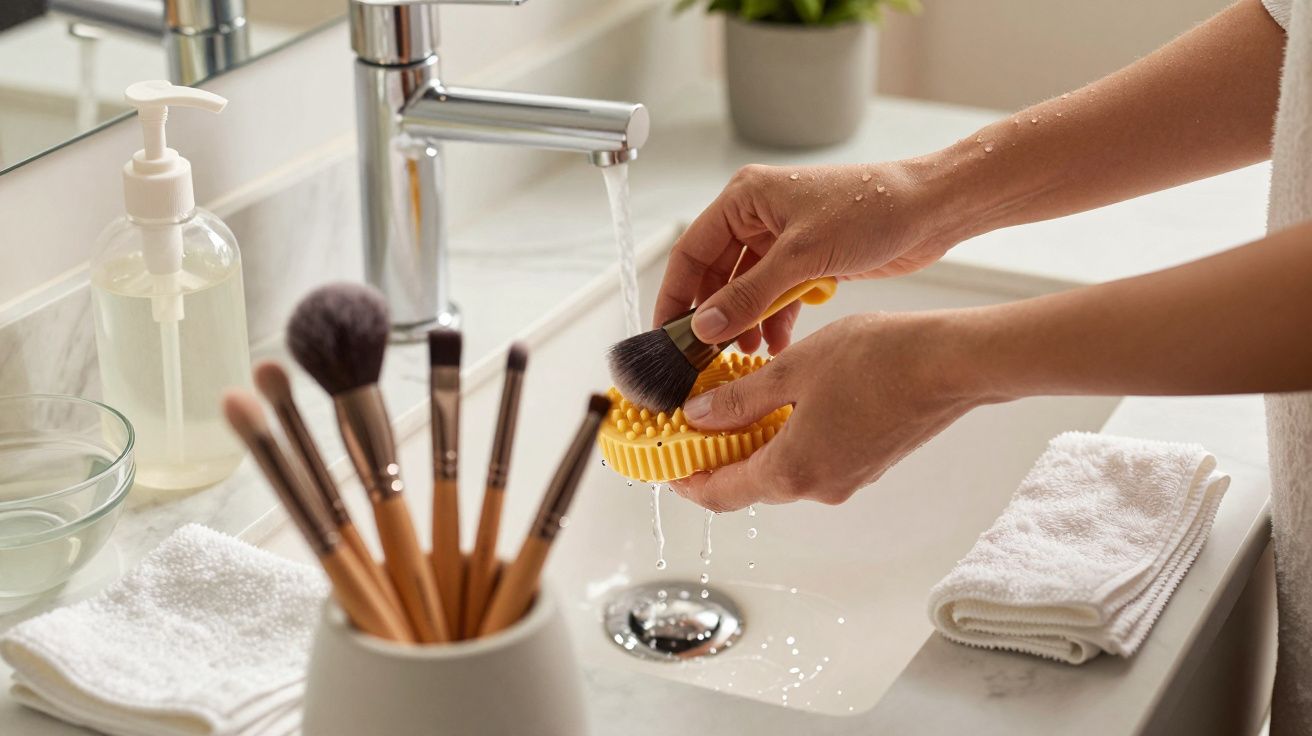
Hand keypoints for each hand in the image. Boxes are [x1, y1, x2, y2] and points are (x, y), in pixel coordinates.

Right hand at [653, 162, 953, 354]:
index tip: (668, 334)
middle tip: (704, 356)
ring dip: (744, 323)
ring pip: (746, 290)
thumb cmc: (872, 208)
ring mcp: (783, 240)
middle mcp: (759, 217)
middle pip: (716, 274)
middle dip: (713, 316)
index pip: (691, 251)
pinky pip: (775, 297)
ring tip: (745, 355)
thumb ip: (749, 295)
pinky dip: (773, 321)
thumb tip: (705, 326)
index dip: (676, 294)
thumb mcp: (802, 256)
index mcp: (746, 199)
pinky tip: (776, 346)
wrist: (930, 210)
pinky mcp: (807, 261)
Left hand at [669, 312, 979, 511]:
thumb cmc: (879, 361)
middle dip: (718, 457)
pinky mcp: (868, 462)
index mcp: (793, 471)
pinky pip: (813, 459)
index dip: (687, 482)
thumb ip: (740, 399)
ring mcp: (848, 478)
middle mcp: (820, 487)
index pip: (722, 494)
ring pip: (784, 469)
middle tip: (694, 423)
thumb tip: (698, 418)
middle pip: (751, 484)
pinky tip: (784, 401)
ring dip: (755, 443)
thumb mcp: (792, 370)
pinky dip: (788, 438)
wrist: (951, 364)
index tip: (666, 464)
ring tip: (737, 402)